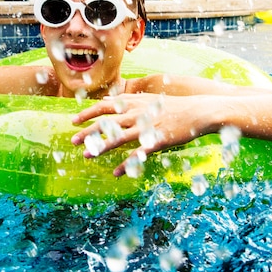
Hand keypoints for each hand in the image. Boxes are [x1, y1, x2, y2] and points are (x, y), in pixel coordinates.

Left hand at [71, 94, 213, 176]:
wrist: (198, 111)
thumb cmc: (172, 106)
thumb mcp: (147, 99)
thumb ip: (126, 101)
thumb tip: (106, 101)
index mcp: (133, 103)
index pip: (104, 106)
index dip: (88, 114)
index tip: (73, 121)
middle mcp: (137, 113)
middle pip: (107, 122)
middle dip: (88, 132)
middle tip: (73, 141)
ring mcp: (146, 126)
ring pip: (118, 137)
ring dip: (100, 147)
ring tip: (86, 156)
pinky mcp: (157, 140)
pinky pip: (137, 154)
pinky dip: (125, 163)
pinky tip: (115, 173)